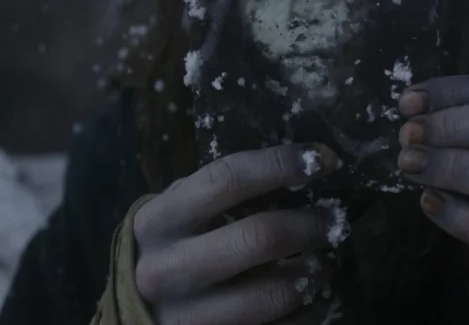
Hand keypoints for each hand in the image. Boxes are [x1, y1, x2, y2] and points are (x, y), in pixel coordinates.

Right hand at [133, 144, 342, 324]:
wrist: (136, 312)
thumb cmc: (171, 247)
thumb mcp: (179, 212)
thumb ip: (222, 193)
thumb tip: (307, 165)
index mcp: (159, 221)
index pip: (226, 179)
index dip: (280, 164)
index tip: (323, 158)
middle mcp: (167, 270)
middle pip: (258, 238)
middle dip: (309, 225)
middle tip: (332, 221)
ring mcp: (188, 318)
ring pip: (274, 293)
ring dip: (315, 273)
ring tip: (324, 260)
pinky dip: (310, 309)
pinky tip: (314, 294)